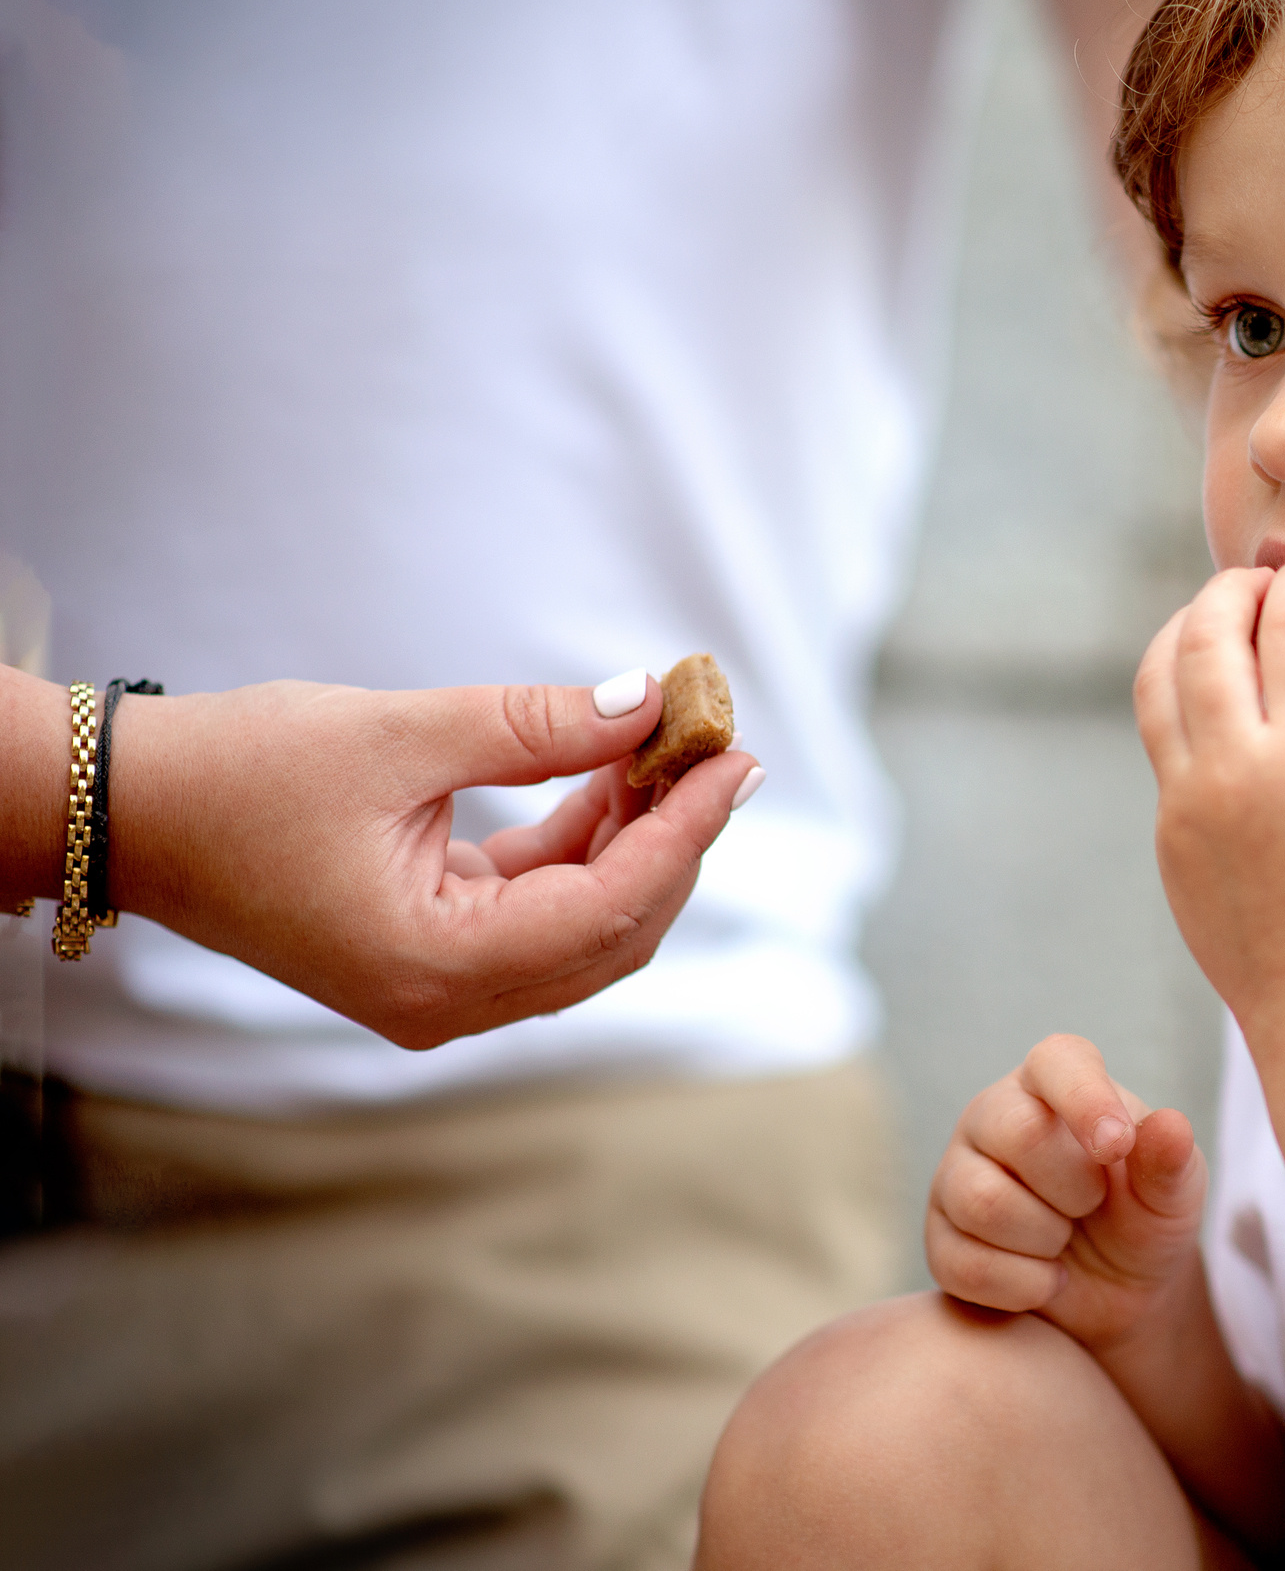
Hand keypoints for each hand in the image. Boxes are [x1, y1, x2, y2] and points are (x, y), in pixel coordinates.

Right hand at [102, 674, 758, 1047]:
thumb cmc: (240, 773)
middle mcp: (444, 1002)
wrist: (127, 810)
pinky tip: (609, 777)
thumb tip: (647, 703)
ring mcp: (437, 988)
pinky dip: (582, 848)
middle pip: (614, 934)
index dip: (684, 832)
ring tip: (673, 750)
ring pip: (585, 928)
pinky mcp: (429, 955)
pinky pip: (539, 911)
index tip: (737, 760)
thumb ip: (535, 726)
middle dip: (674, 840)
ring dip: (634, 842)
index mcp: (434, 969)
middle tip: (719, 749)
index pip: (609, 910)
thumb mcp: (401, 734)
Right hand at [926, 1034, 1205, 1353]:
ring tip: (1065, 1240)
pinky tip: (1046, 1278)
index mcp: (1057, 1082)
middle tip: (1092, 1206)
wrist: (1115, 1294)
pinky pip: (963, 1262)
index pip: (1057, 1062)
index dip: (1086, 1100)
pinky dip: (1022, 1284)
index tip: (1118, 1146)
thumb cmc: (1143, 1220)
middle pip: (1017, 1133)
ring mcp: (957, 1174)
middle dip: (1074, 1189)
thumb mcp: (1173, 1195)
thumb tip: (1170, 1125)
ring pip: (982, 1201)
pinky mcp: (939, 1237)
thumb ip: (1172, 1162)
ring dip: (1045, 1239)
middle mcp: (996, 1115)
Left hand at [1133, 560, 1284, 1031]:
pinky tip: (1209, 695)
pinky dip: (1183, 700)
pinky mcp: (1167, 835)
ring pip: (1160, 682)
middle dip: (1231, 592)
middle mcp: (1240, 771)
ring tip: (1212, 619)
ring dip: (1185, 633)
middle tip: (1256, 581)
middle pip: (1209, 638)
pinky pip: (1164, 744)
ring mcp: (1191, 805)